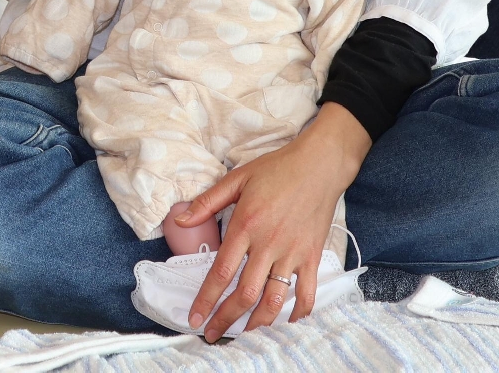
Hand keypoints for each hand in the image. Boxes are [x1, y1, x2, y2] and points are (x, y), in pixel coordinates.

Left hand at [173, 104, 372, 340]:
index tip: (195, 318)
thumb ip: (207, 202)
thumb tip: (179, 220)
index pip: (222, 272)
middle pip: (245, 294)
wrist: (319, 164)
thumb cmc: (276, 169)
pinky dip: (297, 313)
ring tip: (243, 333)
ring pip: (274, 300)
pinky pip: (306, 293)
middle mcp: (268, 244)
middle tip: (213, 334)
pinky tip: (285, 322)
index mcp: (246, 225)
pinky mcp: (311, 256)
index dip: (206, 299)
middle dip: (226, 319)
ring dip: (257, 323)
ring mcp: (292, 253)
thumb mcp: (237, 178)